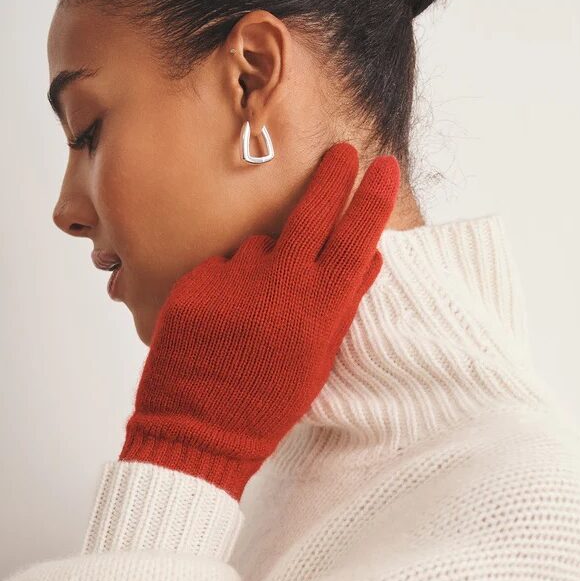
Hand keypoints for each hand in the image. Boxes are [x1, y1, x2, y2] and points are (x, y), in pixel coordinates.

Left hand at [119, 142, 400, 499]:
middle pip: (312, 213)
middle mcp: (279, 286)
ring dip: (266, 260)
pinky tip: (223, 315)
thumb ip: (341, 305)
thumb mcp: (318, 360)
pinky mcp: (196, 282)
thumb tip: (367, 258)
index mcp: (318, 310)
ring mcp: (234, 280)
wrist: (197, 429)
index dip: (373, 199)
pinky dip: (229, 280)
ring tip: (253, 308)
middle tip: (343, 151)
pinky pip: (223, 265)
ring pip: (261, 245)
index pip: (356, 239)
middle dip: (332, 176)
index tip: (382, 167)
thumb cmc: (267, 404)